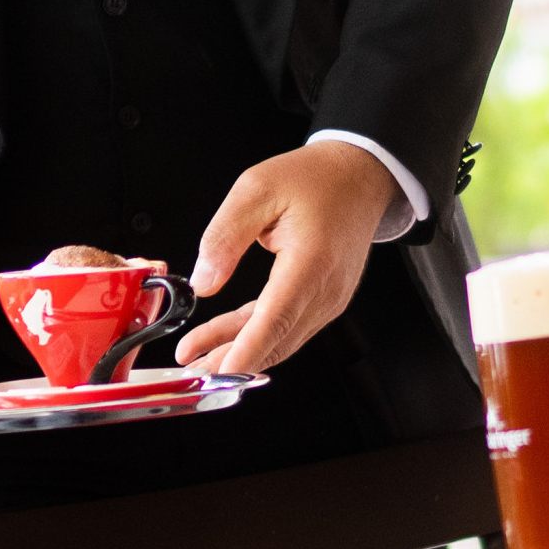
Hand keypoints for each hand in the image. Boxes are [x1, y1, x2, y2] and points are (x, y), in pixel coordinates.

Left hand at [175, 142, 396, 376]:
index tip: (221, 372)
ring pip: (281, 338)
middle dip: (231, 359)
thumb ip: (225, 236)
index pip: (276, 318)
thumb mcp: (256, 189)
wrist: (358, 176)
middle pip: (276, 338)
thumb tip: (203, 283)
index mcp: (311, 262)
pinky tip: (227, 340)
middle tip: (190, 369)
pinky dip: (257, 335)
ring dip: (240, 351)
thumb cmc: (313, 178)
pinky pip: (287, 325)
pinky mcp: (325, 299)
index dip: (247, 350)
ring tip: (198, 358)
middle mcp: (326, 289)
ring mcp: (330, 298)